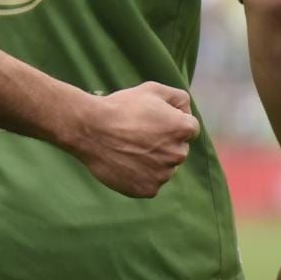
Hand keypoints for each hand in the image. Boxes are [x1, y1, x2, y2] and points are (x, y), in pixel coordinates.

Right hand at [69, 82, 199, 197]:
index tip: (153, 121)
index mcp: (183, 129)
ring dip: (153, 160)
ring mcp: (163, 175)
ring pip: (164, 167)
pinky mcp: (148, 190)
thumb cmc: (121, 107)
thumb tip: (186, 111)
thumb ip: (178, 98)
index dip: (171, 122)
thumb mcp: (152, 89)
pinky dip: (141, 176)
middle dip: (164, 143)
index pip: (189, 128)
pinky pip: (150, 183)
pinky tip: (126, 162)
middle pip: (177, 149)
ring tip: (129, 148)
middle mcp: (178, 154)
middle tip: (139, 135)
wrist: (90, 130)